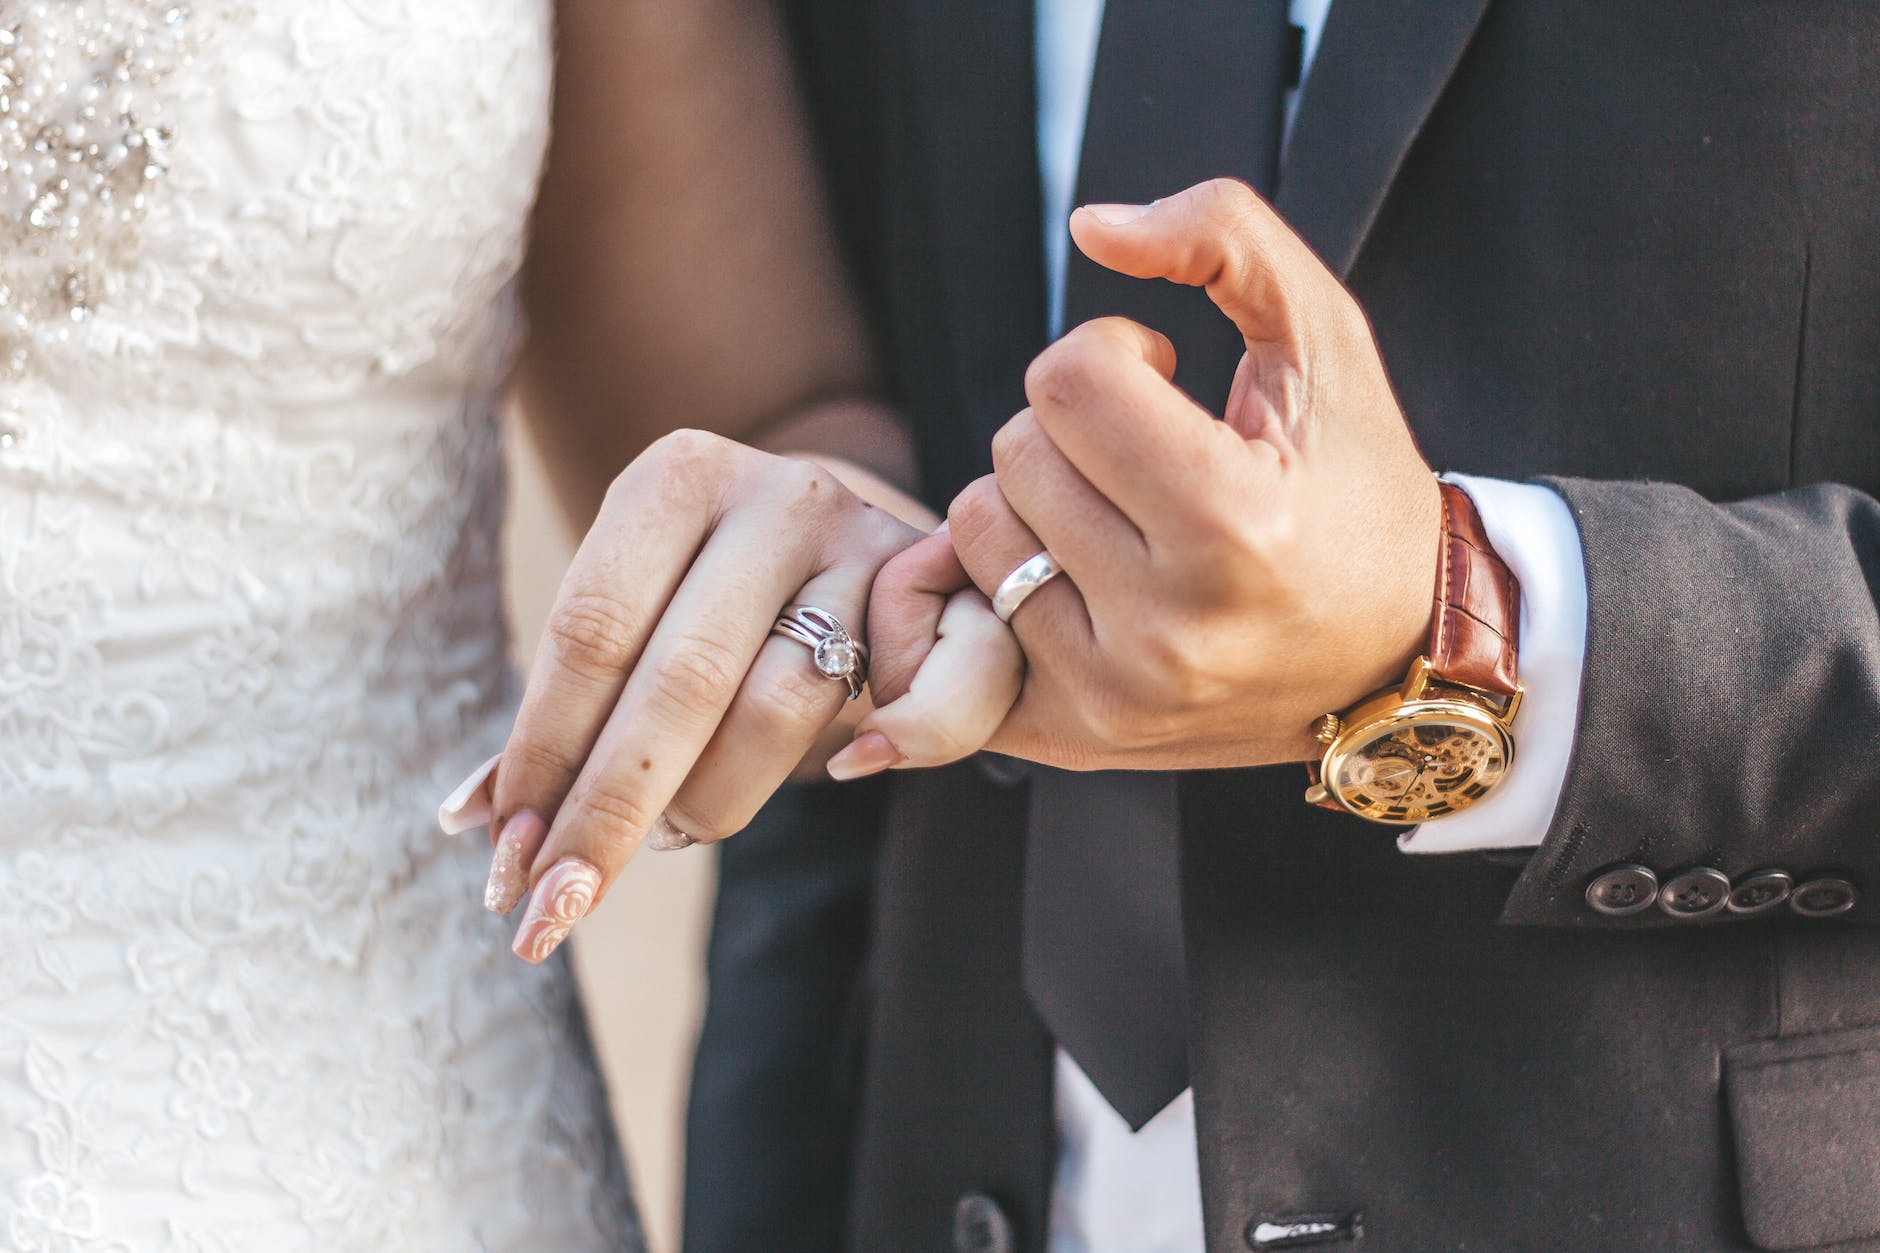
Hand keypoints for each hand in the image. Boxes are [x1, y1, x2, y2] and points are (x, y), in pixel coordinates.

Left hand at [442, 430, 922, 961]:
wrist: (860, 536)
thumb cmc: (723, 597)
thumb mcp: (643, 616)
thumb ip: (567, 707)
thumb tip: (469, 820)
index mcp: (674, 479)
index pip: (590, 630)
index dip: (544, 752)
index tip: (507, 860)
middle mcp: (773, 495)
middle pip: (679, 680)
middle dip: (609, 811)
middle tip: (556, 908)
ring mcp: (862, 541)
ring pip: (778, 709)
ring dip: (712, 799)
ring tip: (673, 832)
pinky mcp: (938, 596)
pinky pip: (914, 704)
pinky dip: (889, 749)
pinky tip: (845, 774)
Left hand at [857, 178, 1441, 773]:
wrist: (1401, 655)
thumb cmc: (1357, 488)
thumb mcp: (1327, 341)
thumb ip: (1225, 235)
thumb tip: (1089, 224)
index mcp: (1233, 523)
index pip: (1066, 383)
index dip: (1108, 353)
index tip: (1165, 381)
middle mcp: (1168, 627)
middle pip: (1013, 453)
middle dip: (1071, 430)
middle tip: (1149, 456)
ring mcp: (1114, 694)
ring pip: (977, 530)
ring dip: (1032, 502)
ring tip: (1121, 517)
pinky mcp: (1074, 736)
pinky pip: (960, 623)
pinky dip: (1001, 581)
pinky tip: (1072, 576)